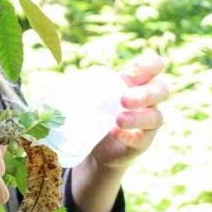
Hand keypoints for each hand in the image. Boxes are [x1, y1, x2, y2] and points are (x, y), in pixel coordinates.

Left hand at [90, 51, 168, 171]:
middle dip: (145, 93)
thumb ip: (81, 85)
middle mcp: (149, 100)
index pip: (155, 66)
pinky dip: (129, 136)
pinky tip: (115, 133)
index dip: (149, 65)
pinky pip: (144, 139)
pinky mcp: (143, 142)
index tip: (132, 70)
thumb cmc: (97, 112)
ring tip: (118, 119)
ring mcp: (149, 122)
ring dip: (137, 117)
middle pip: (162, 90)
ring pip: (156, 117)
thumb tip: (50, 84)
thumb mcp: (91, 95)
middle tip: (123, 99)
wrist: (99, 147)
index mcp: (137, 82)